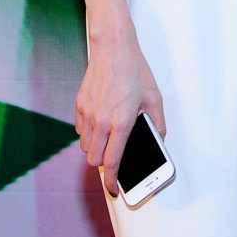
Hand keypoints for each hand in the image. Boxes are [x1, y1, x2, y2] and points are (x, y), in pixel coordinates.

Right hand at [76, 27, 165, 196]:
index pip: (111, 162)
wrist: (113, 47)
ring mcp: (87, 113)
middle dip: (104, 164)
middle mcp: (101, 121)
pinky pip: (80, 130)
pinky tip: (100, 122)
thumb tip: (157, 140)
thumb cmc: (134, 70)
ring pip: (85, 146)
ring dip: (96, 148)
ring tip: (109, 137)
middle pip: (94, 160)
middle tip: (114, 157)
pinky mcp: (79, 105)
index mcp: (121, 122)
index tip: (114, 188)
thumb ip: (157, 124)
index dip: (112, 180)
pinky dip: (88, 132)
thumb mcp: (154, 97)